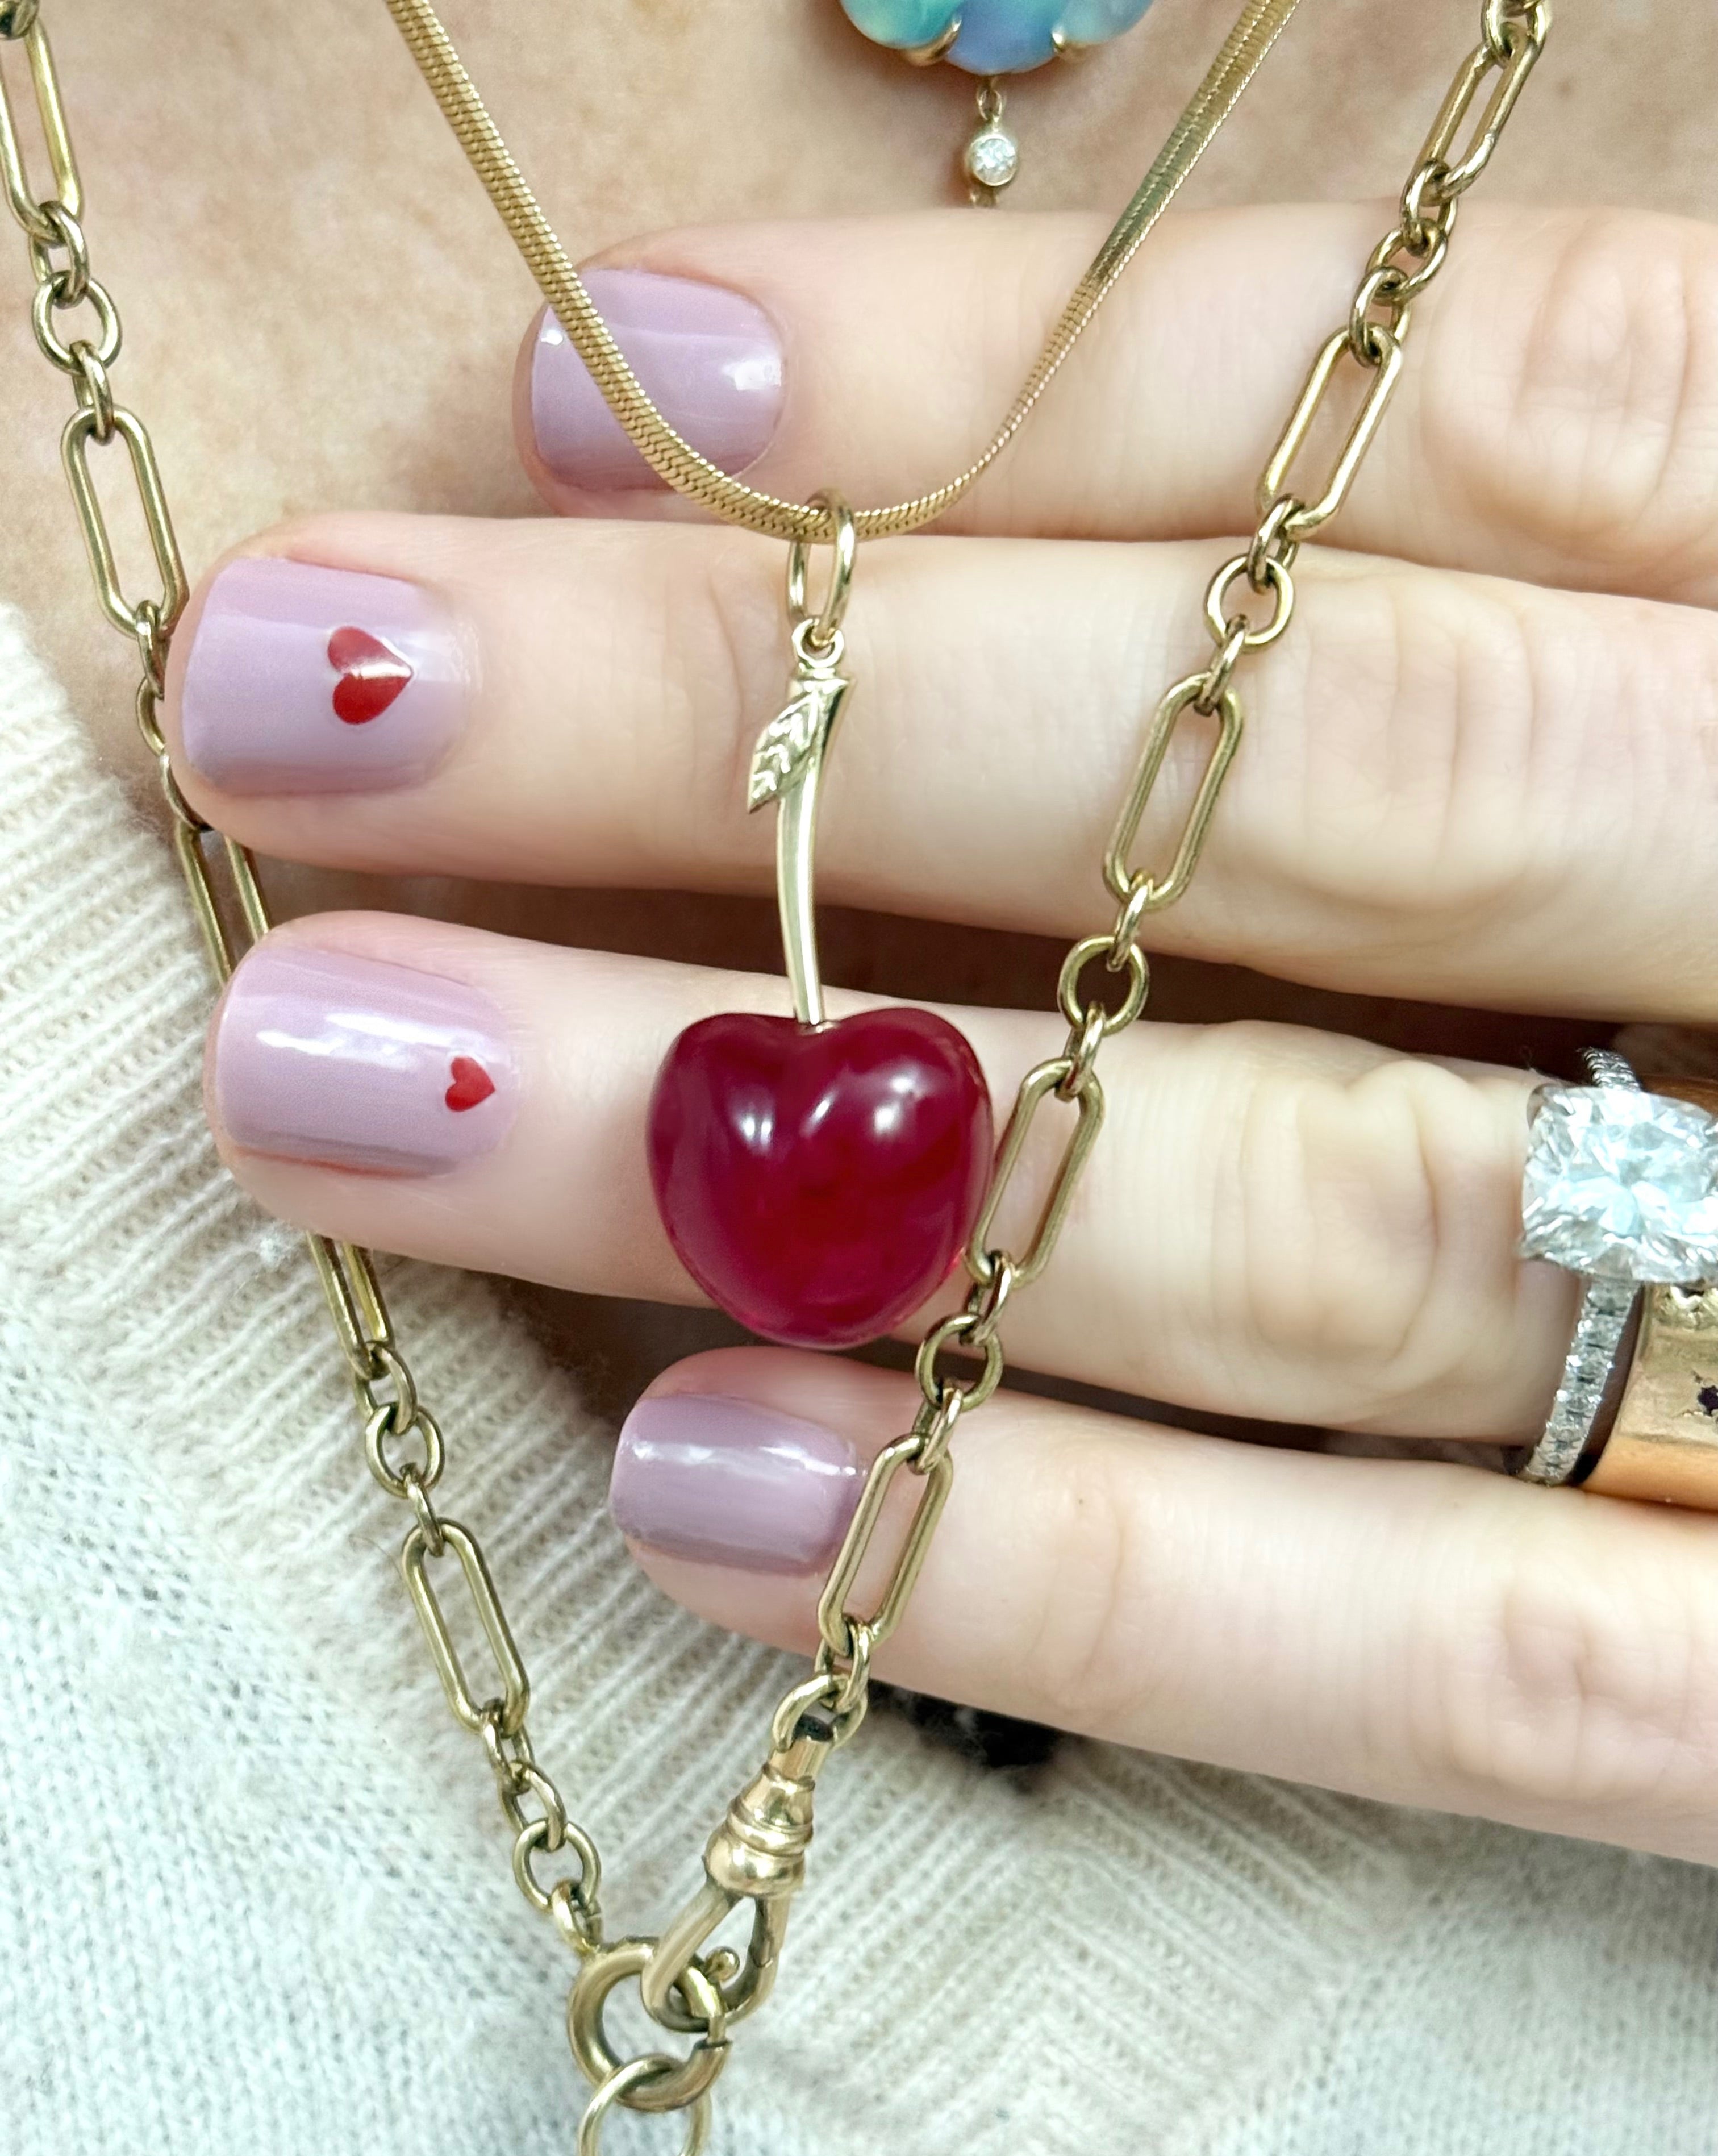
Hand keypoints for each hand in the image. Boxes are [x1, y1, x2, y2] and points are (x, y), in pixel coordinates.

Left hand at [167, 199, 1717, 1865]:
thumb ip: (1512, 551)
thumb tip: (893, 446)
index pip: (1458, 429)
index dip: (1002, 395)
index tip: (593, 377)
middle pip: (1304, 787)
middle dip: (767, 738)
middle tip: (299, 695)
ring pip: (1311, 1229)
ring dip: (793, 1157)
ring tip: (369, 1088)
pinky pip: (1452, 1675)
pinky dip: (1082, 1589)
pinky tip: (705, 1494)